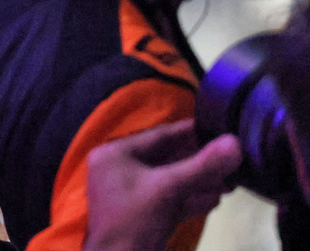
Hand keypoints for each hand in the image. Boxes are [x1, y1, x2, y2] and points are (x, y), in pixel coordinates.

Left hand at [84, 120, 241, 250]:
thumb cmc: (135, 221)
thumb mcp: (168, 189)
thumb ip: (202, 166)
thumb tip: (235, 142)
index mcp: (113, 154)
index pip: (158, 136)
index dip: (191, 132)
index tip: (221, 128)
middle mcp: (118, 169)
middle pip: (167, 159)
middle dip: (200, 163)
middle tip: (234, 161)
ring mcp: (129, 194)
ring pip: (171, 181)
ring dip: (200, 182)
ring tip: (231, 182)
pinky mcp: (142, 216)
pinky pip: (169, 200)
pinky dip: (190, 199)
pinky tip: (214, 199)